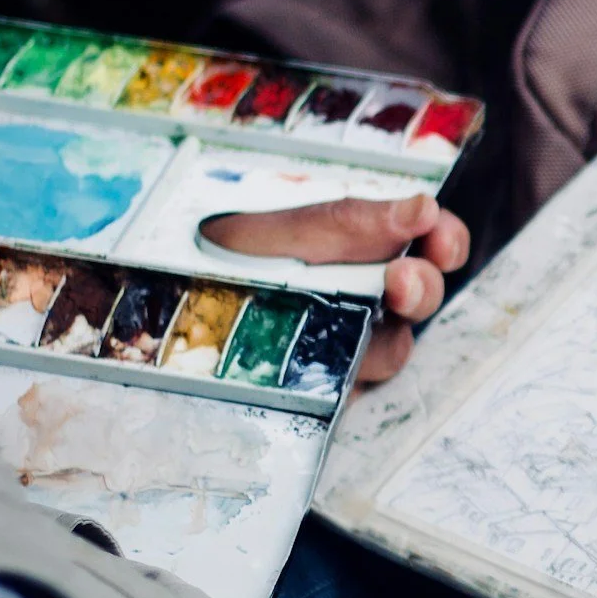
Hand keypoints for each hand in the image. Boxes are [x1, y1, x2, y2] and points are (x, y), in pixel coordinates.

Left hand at [199, 196, 471, 384]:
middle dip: (420, 286)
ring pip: (392, 346)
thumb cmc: (213, 257)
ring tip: (348, 325)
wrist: (151, 310)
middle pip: (418, 295)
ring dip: (384, 335)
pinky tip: (320, 363)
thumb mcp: (280, 229)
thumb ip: (352, 223)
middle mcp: (359, 293)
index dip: (445, 238)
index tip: (439, 237)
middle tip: (403, 281)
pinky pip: (349, 389)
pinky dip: (340, 377)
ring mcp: (341, 343)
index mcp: (359, 242)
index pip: (426, 239)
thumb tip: (424, 208)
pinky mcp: (319, 388)